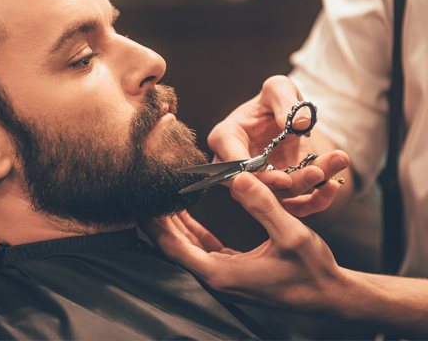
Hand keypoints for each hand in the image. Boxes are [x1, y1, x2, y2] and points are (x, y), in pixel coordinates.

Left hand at [142, 173, 345, 312]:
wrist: (330, 295)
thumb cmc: (312, 270)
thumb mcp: (290, 233)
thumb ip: (262, 205)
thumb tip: (237, 176)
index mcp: (221, 273)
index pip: (172, 247)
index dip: (153, 225)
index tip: (141, 203)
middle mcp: (216, 278)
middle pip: (173, 247)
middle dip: (157, 221)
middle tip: (146, 193)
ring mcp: (223, 277)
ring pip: (186, 248)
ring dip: (173, 224)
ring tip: (161, 198)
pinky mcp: (232, 272)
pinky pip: (202, 249)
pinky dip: (192, 231)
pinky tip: (187, 214)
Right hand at [208, 75, 348, 216]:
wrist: (288, 118)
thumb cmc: (275, 100)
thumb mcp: (278, 88)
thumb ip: (284, 100)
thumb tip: (298, 123)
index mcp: (225, 138)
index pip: (232, 162)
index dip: (255, 174)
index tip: (282, 177)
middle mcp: (235, 166)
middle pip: (252, 187)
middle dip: (285, 185)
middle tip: (315, 173)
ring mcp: (255, 183)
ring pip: (276, 198)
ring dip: (306, 187)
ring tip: (331, 167)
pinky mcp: (278, 193)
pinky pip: (294, 206)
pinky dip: (315, 200)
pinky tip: (334, 184)